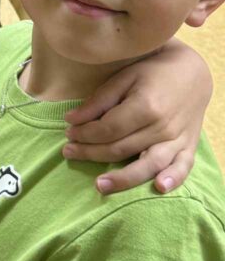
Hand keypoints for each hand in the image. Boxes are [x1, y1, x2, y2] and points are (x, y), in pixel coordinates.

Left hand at [63, 39, 211, 193]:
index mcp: (145, 106)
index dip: (85, 134)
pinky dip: (173, 179)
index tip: (68, 133)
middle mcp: (162, 126)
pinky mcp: (189, 147)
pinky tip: (158, 188)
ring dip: (123, 178)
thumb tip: (72, 119)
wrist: (192, 73)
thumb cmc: (153, 72)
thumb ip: (99, 100)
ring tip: (99, 185)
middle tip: (68, 152)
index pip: (108, 129)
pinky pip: (183, 167)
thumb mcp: (123, 77)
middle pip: (121, 148)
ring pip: (148, 164)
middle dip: (91, 153)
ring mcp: (177, 139)